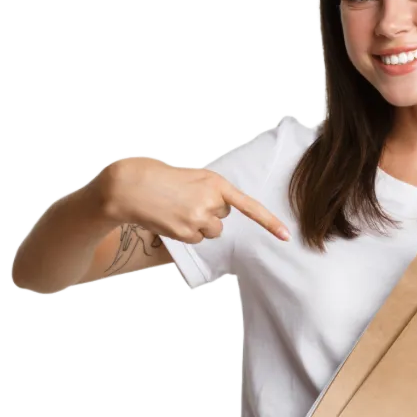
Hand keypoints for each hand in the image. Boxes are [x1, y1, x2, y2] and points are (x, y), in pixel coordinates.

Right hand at [99, 156, 290, 242]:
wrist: (131, 186)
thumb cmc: (163, 179)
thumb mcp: (194, 177)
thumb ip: (213, 192)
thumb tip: (221, 211)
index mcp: (216, 184)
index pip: (249, 206)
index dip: (269, 222)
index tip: (286, 236)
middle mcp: (211, 202)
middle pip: (223, 218)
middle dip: (209, 212)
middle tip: (187, 200)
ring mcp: (198, 219)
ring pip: (212, 231)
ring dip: (200, 224)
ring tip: (179, 210)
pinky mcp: (186, 233)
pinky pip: (197, 239)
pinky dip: (187, 233)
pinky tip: (172, 219)